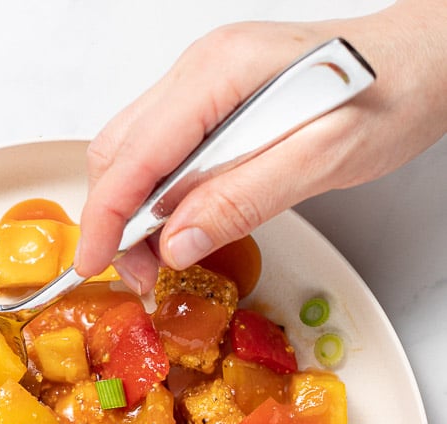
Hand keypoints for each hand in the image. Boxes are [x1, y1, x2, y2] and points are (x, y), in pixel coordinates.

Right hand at [75, 0, 446, 292]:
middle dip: (114, 221)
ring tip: (160, 261)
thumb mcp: (322, 157)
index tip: (94, 266)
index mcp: (219, 74)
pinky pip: (163, 153)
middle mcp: (200, 71)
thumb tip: (175, 242)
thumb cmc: (389, 97)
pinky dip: (157, 197)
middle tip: (141, 276)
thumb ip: (243, 197)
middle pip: (119, 151)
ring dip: (133, 213)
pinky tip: (179, 226)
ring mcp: (203, 84)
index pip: (134, 155)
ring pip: (133, 153)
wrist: (424, 62)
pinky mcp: (213, 102)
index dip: (106, 217)